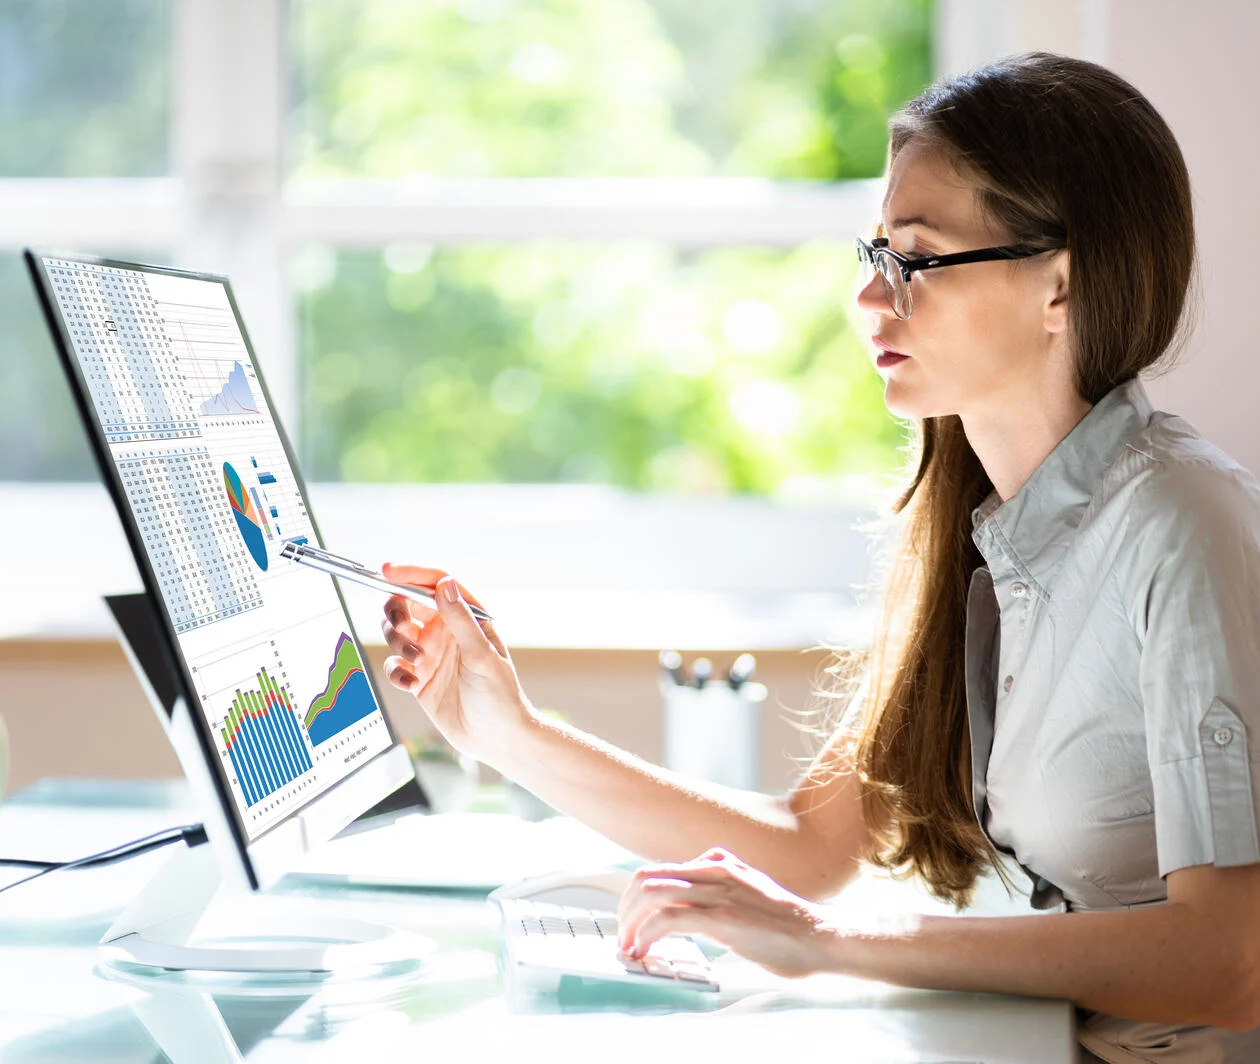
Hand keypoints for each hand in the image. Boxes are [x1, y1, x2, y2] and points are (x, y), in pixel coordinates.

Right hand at [379, 563, 530, 767]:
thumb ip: (461, 620)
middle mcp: (446, 632)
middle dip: (396, 610)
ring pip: (396, 632)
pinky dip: (397, 672)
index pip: (435, 584)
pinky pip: (395, 665)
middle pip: (407, 604)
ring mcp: (430, 654)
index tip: (387, 570)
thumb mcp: (482, 655)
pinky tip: (412, 684)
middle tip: (401, 625)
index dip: (411, 574)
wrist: (495, 739)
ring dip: (397, 642)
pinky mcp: (418, 677)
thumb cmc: (500, 696)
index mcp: (467, 618)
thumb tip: (445, 585)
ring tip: (417, 660)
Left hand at [616, 848, 839, 978]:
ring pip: (653, 893)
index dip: (635, 897)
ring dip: (631, 922)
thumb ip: (720, 891)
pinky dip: (648, 934)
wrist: (820, 936)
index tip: (629, 920)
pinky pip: (670, 918)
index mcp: (718, 863)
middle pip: (648, 876)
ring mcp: (718, 892)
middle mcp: (714, 871)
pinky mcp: (723, 918)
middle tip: (623, 935)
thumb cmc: (786, 924)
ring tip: (629, 946)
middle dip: (625, 907)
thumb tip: (689, 907)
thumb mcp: (748, 892)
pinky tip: (645, 949)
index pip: (659, 870)